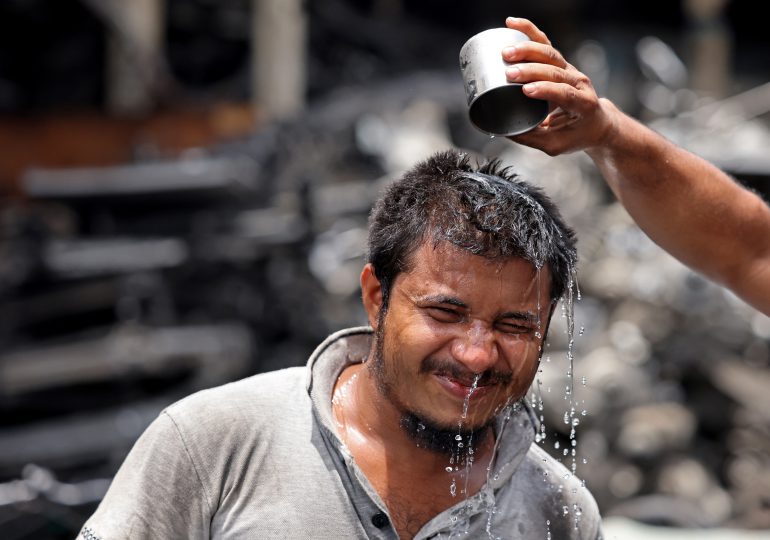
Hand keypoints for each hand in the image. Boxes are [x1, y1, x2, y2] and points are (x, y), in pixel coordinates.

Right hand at [502, 17, 615, 155]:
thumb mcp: (556, 145)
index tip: (526, 90)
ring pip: (550, 53)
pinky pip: (545, 43)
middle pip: (555, 70)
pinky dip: (529, 31)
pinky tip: (512, 23)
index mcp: (583, 104)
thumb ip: (531, 139)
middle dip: (531, 69)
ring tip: (506, 52)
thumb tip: (502, 132)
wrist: (596, 122)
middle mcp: (579, 82)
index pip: (565, 93)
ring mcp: (570, 70)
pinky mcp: (560, 63)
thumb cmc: (577, 135)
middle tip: (510, 73)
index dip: (546, 90)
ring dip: (527, 50)